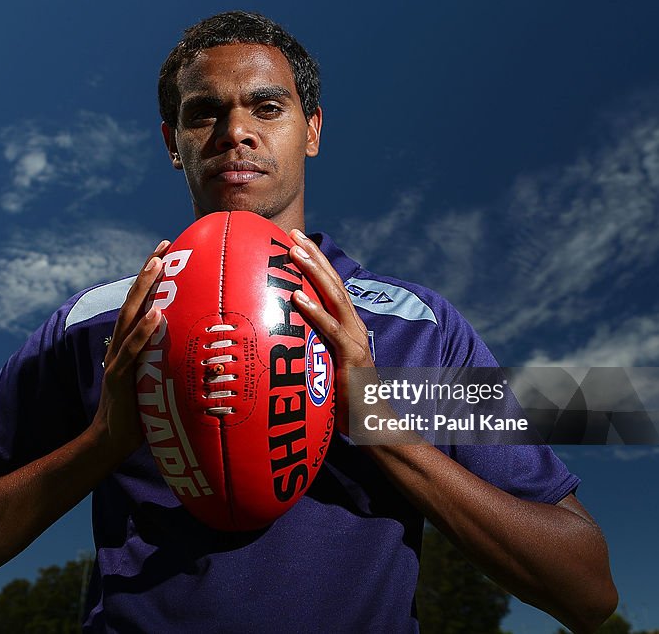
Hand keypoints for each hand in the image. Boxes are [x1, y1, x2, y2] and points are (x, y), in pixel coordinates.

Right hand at [91, 239, 168, 455]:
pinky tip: (156, 313)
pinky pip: (132, 349)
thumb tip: (208, 353)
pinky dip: (144, 330)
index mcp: (129, 343)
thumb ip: (170, 362)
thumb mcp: (157, 380)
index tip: (167, 250)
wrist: (112, 440)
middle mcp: (121, 344)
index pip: (140, 302)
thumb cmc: (140, 412)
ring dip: (144, 289)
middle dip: (148, 272)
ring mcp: (117, 358)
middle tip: (164, 246)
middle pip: (134, 300)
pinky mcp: (118, 377)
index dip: (150, 276)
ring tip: (158, 265)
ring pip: (130, 316)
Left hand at [287, 230, 377, 433]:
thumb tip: (284, 342)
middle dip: (313, 255)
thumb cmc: (346, 401)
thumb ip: (312, 350)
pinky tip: (296, 297)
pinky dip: (314, 311)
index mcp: (348, 326)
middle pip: (333, 282)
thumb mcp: (326, 367)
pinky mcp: (351, 357)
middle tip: (292, 233)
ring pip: (334, 297)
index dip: (316, 262)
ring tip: (293, 251)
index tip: (296, 241)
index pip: (332, 286)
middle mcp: (354, 326)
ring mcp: (354, 340)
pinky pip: (330, 330)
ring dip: (313, 272)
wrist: (374, 425)